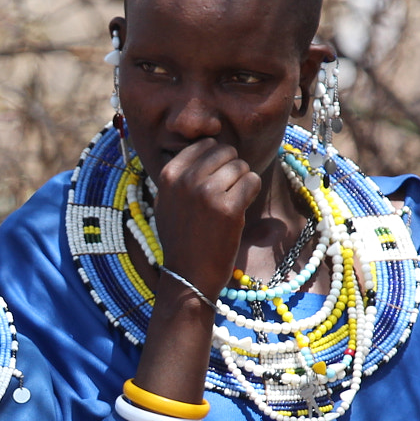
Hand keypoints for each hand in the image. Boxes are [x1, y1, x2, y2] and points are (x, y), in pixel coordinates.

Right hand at [151, 137, 262, 300]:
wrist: (188, 276)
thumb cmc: (181, 239)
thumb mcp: (167, 202)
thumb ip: (181, 175)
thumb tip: (206, 145)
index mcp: (168, 175)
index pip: (205, 144)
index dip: (217, 160)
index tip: (215, 179)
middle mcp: (186, 180)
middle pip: (225, 151)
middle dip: (231, 168)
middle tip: (227, 191)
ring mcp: (207, 193)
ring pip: (241, 166)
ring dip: (242, 182)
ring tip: (231, 202)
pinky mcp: (229, 208)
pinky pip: (252, 181)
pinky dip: (251, 192)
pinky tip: (240, 208)